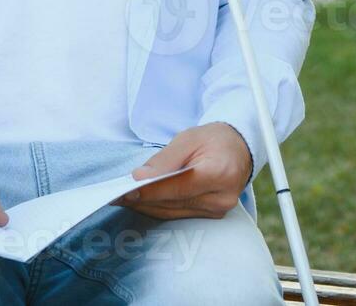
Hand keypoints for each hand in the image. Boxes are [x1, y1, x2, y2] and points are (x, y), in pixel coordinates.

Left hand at [112, 123, 252, 219]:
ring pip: (172, 212)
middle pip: (173, 203)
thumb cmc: (213, 139)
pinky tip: (141, 202)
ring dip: (146, 206)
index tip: (126, 191)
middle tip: (116, 196)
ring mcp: (219, 210)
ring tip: (123, 199)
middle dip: (143, 200)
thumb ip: (164, 160)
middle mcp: (222, 197)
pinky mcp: (212, 216)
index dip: (151, 191)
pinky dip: (158, 208)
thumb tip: (139, 179)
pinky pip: (178, 214)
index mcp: (220, 173)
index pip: (179, 187)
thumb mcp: (188, 138)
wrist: (239, 149)